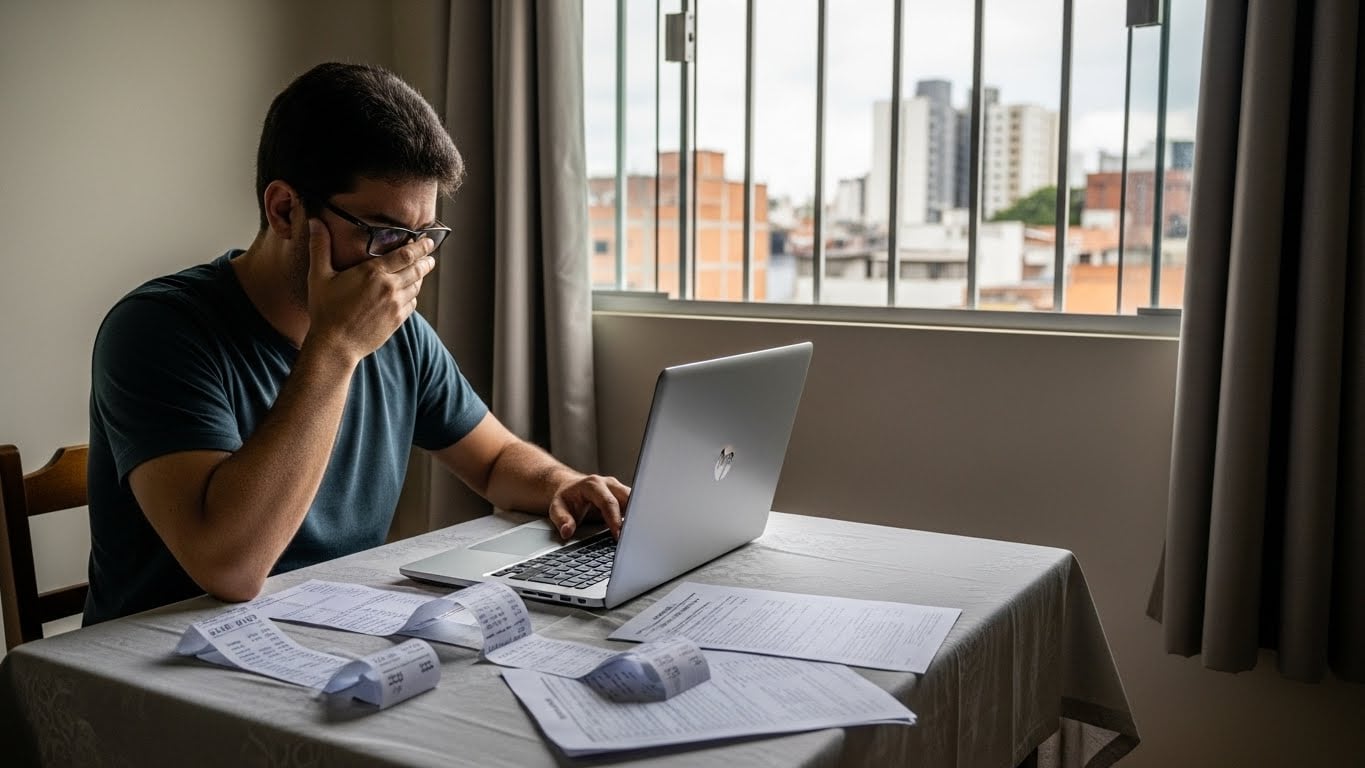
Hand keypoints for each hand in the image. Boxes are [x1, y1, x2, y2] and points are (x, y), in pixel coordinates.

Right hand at [300, 203, 435, 361]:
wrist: (336, 345)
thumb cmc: (325, 310)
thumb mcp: (319, 276)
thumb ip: (320, 247)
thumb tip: (315, 221)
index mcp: (373, 273)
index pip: (406, 254)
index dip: (420, 246)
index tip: (427, 241)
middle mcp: (390, 287)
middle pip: (417, 268)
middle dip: (426, 259)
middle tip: (430, 254)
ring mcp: (396, 305)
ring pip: (416, 286)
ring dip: (420, 276)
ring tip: (422, 269)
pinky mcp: (398, 320)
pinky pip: (412, 303)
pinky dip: (414, 294)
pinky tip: (410, 292)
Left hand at [548, 475, 630, 539]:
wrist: (570, 488)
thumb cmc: (566, 499)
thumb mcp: (557, 508)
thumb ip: (562, 520)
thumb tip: (567, 531)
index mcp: (593, 485)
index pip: (608, 502)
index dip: (614, 519)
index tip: (618, 535)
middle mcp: (609, 483)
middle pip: (627, 498)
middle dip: (632, 517)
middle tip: (632, 537)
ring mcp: (618, 488)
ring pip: (635, 500)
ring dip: (636, 516)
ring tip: (637, 535)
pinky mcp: (624, 495)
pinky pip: (634, 504)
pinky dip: (636, 516)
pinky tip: (636, 530)